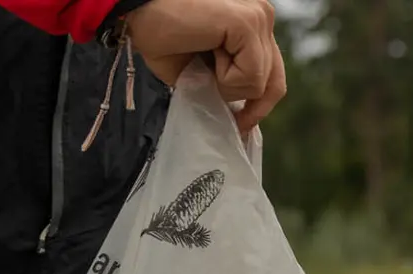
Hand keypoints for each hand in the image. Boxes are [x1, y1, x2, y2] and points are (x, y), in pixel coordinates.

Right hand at [124, 0, 286, 132]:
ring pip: (261, 83)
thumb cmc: (161, 33)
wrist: (138, 9)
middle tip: (219, 102)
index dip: (258, 104)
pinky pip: (251, 76)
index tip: (240, 123)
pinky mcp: (248, 22)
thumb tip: (240, 115)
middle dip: (245, 102)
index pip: (274, 73)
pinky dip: (224, 78)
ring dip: (226, 84)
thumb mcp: (201, 68)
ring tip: (202, 57)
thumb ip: (228, 81)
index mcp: (254, 23)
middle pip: (274, 82)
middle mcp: (263, 15)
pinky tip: (205, 50)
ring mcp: (259, 16)